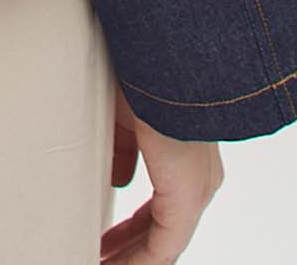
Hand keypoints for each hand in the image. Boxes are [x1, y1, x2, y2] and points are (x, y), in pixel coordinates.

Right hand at [100, 82, 223, 260]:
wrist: (162, 54)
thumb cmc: (140, 72)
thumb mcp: (125, 116)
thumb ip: (122, 151)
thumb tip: (119, 180)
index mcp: (186, 159)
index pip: (159, 211)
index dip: (129, 231)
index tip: (101, 241)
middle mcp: (199, 180)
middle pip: (160, 233)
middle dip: (126, 249)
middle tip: (97, 257)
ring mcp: (196, 191)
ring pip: (162, 244)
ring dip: (128, 258)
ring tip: (98, 264)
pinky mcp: (186, 198)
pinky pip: (163, 248)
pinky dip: (136, 261)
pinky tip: (107, 263)